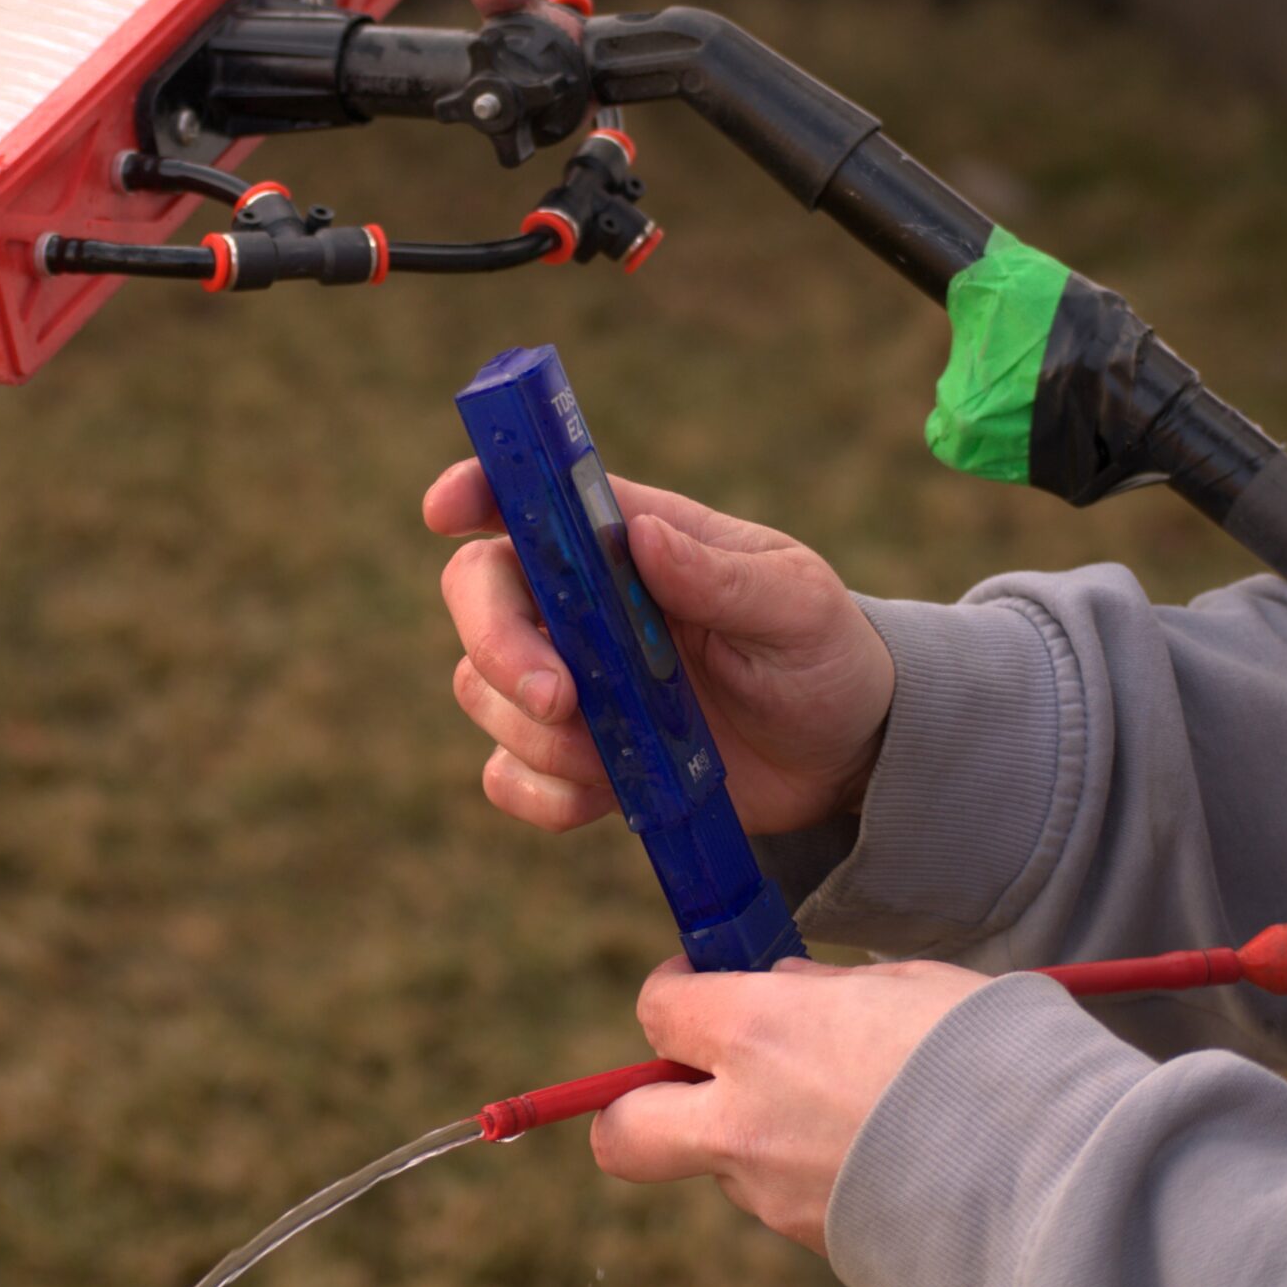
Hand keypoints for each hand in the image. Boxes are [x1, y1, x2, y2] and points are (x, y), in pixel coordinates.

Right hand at [426, 460, 894, 834]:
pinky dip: (543, 793)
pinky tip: (607, 795)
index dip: (477, 491)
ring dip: (538, 732)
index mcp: (628, 538)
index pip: (531, 495)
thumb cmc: (824, 652)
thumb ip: (721, 575)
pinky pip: (507, 774)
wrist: (844, 755)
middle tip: (560, 698)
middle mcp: (580, 600)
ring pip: (482, 690)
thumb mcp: (797, 605)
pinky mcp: (573, 757)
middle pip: (477, 592)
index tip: (442, 514)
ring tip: (625, 752)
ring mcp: (570, 679)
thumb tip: (643, 537)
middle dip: (499, 647)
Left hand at [592, 956, 994, 1252]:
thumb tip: (784, 991)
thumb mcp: (900, 984)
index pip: (656, 1011)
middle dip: (636, 1105)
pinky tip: (872, 1144)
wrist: (1053, 1164)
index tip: (703, 984)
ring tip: (838, 1104)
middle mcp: (745, 1121)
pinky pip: (781, 1200)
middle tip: (694, 1077)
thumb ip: (820, 990)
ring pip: (716, 1166)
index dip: (673, 992)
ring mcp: (776, 1195)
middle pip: (622, 1132)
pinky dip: (803, 1171)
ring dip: (745, 1135)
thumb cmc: (987, 1049)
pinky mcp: (815, 1241)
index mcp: (758, 1033)